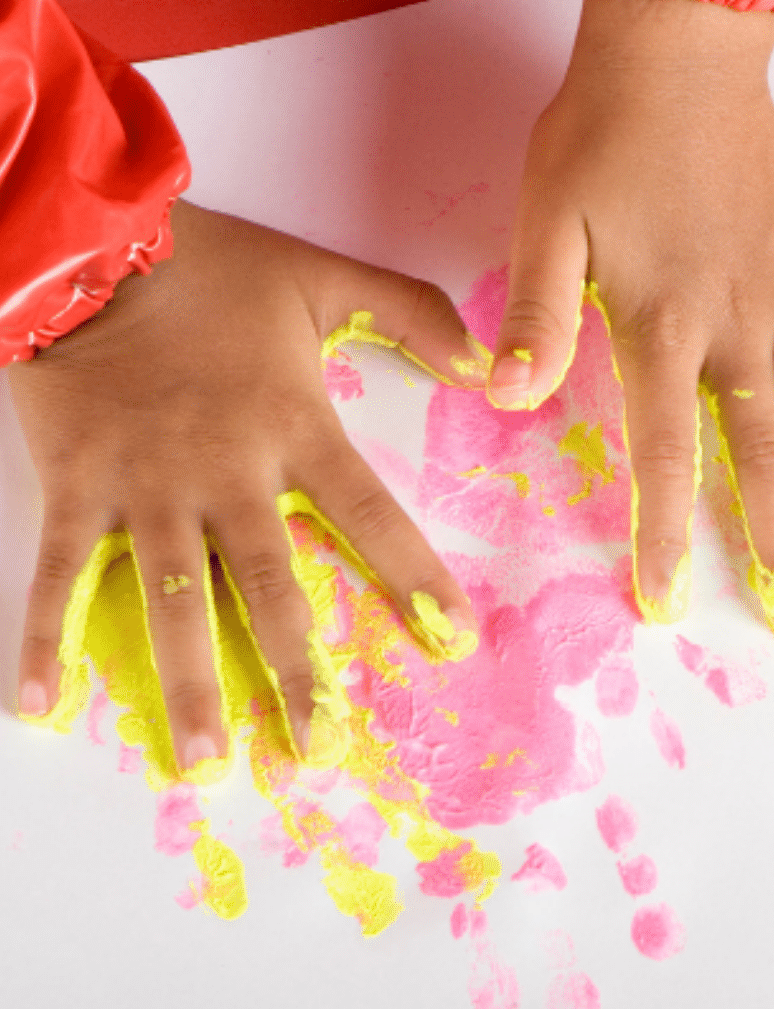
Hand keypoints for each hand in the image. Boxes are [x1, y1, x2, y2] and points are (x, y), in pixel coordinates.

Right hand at [9, 202, 482, 773]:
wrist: (88, 246)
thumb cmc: (210, 268)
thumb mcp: (325, 280)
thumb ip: (415, 317)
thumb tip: (494, 365)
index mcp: (294, 427)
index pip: (369, 514)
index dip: (413, 577)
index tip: (451, 640)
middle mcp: (224, 472)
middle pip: (271, 587)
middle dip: (298, 673)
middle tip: (318, 751)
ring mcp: (145, 487)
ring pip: (172, 603)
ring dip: (187, 685)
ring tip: (202, 763)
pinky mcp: (76, 488)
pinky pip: (57, 576)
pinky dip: (44, 641)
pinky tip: (42, 710)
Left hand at [491, 0, 773, 645]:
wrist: (680, 49)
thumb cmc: (600, 135)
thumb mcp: (545, 221)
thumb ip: (536, 314)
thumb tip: (507, 399)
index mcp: (660, 324)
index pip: (663, 450)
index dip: (665, 531)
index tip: (671, 602)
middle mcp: (735, 323)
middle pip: (761, 449)